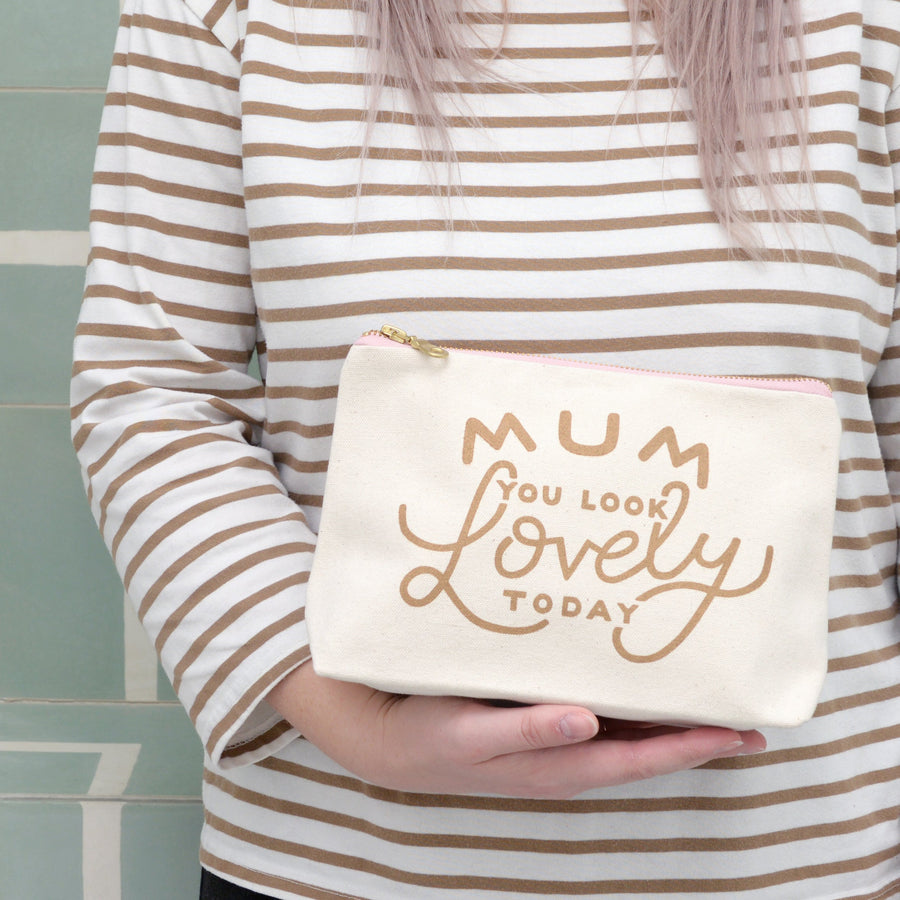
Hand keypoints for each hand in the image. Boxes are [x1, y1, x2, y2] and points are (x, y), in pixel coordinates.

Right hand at [266, 662, 765, 799]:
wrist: (389, 743)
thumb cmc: (430, 737)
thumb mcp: (472, 734)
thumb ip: (529, 730)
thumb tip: (588, 721)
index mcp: (555, 764)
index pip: (637, 758)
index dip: (687, 745)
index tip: (736, 730)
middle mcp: (564, 759)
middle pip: (642, 752)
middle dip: (693, 739)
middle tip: (744, 720)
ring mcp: (552, 747)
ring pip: (624, 740)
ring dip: (666, 726)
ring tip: (706, 705)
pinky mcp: (537, 730)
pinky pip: (597, 724)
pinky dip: (627, 713)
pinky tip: (634, 692)